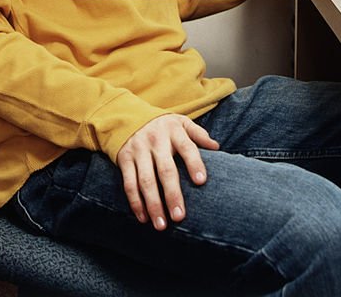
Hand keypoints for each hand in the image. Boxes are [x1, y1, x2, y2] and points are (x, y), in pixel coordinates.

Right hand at [116, 114, 218, 229]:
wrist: (128, 116)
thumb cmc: (163, 126)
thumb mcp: (180, 122)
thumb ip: (198, 133)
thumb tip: (216, 146)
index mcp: (173, 130)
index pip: (187, 147)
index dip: (194, 163)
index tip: (201, 181)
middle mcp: (155, 139)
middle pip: (165, 169)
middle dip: (172, 194)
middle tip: (179, 217)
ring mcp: (138, 149)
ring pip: (145, 180)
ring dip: (153, 204)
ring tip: (161, 225)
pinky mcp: (124, 159)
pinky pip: (129, 183)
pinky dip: (136, 202)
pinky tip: (144, 218)